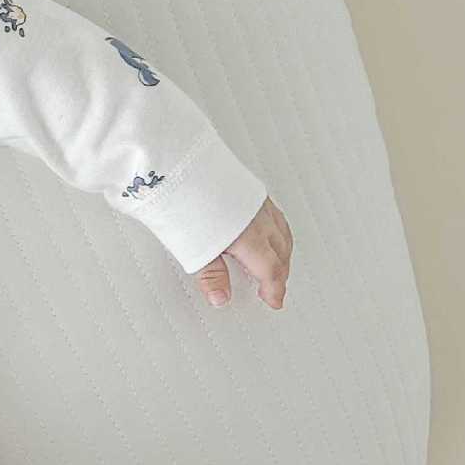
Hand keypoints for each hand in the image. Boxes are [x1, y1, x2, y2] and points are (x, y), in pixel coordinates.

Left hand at [194, 195, 290, 309]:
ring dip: (283, 252)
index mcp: (250, 238)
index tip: (274, 301)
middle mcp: (259, 220)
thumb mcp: (195, 249)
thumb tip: (220, 297)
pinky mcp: (251, 188)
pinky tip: (267, 230)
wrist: (181, 163)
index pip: (270, 270)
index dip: (274, 289)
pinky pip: (275, 215)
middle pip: (281, 253)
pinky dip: (278, 230)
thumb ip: (211, 274)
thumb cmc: (185, 201)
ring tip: (277, 263)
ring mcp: (257, 202)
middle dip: (280, 273)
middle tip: (274, 288)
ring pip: (282, 232)